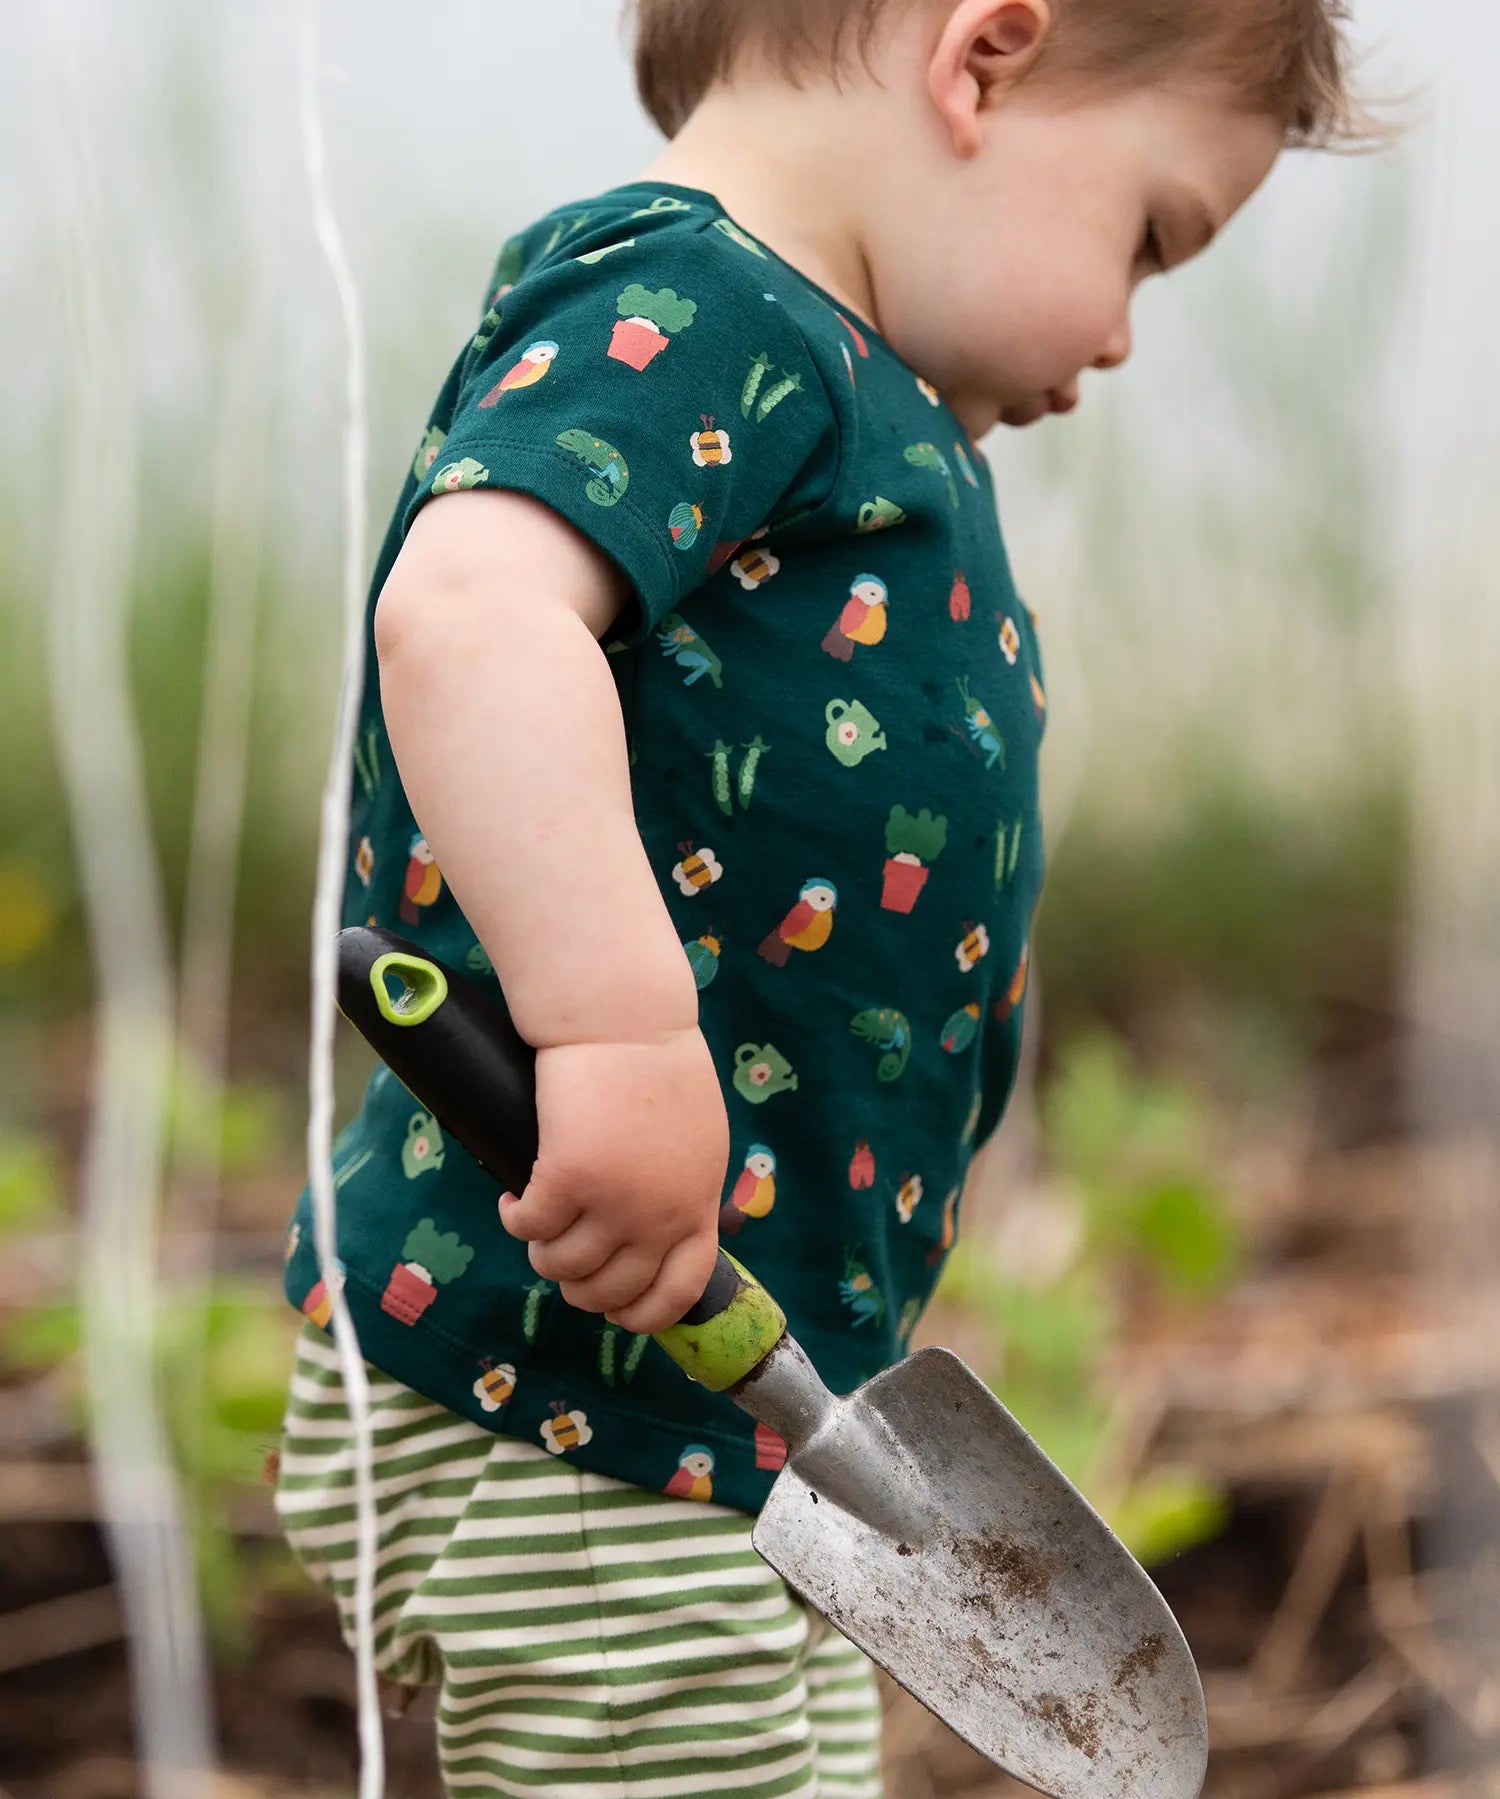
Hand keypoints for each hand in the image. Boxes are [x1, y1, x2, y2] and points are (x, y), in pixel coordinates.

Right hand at [496, 1027, 728, 1336]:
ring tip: (536, 1227)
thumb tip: (654, 1230)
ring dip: (542, 1255)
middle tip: (561, 1260)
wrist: (626, 1018)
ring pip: (561, 1267)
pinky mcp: (567, 1178)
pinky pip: (528, 1227)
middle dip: (578, 1287)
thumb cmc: (659, 1064)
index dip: (643, 1314)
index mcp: (697, 1204)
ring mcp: (614, 1202)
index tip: (616, 1312)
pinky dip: (514, 1220)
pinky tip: (513, 1201)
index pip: (680, 1290)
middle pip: (610, 1290)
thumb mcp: (698, 1137)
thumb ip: (682, 1186)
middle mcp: (660, 1215)